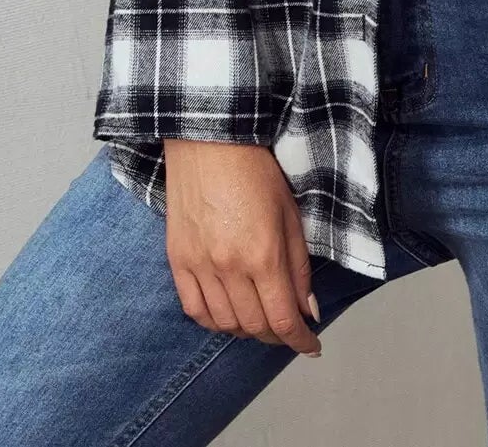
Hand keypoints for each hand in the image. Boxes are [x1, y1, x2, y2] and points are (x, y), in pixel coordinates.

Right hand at [162, 140, 322, 354]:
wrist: (209, 142)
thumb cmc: (255, 171)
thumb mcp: (290, 214)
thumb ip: (298, 266)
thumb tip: (306, 309)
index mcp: (263, 254)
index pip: (282, 319)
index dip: (299, 340)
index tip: (311, 346)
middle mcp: (229, 267)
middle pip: (254, 326)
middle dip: (277, 335)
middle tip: (288, 329)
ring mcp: (199, 266)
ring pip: (224, 324)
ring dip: (247, 330)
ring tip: (260, 321)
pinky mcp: (177, 260)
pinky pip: (194, 310)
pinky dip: (214, 321)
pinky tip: (227, 315)